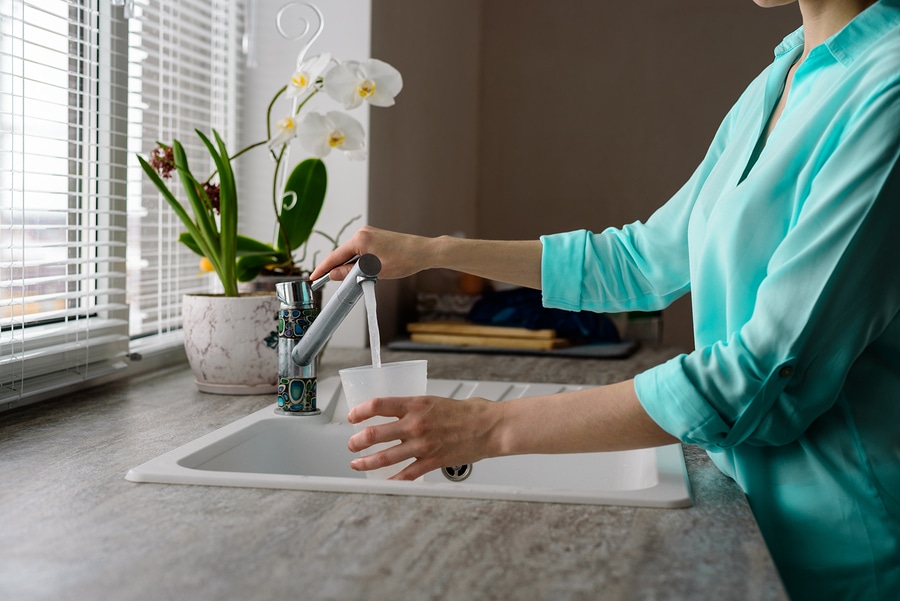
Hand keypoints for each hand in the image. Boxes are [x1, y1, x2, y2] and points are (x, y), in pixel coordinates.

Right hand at [310, 225, 436, 281]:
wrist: (424, 251)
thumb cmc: (404, 260)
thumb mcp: (375, 271)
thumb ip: (351, 273)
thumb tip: (334, 275)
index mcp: (360, 239)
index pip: (335, 256)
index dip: (323, 268)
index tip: (313, 277)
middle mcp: (363, 233)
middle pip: (342, 254)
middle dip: (334, 268)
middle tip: (323, 282)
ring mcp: (370, 234)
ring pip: (352, 253)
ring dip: (347, 266)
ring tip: (343, 280)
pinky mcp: (376, 238)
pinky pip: (360, 251)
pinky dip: (356, 262)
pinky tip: (357, 271)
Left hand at [346, 394, 504, 480]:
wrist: (491, 427)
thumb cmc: (469, 411)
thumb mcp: (436, 400)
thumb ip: (416, 408)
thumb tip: (399, 413)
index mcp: (416, 404)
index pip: (378, 405)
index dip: (360, 411)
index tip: (352, 416)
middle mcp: (415, 424)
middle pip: (374, 434)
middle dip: (357, 441)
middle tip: (352, 444)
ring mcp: (422, 445)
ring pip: (385, 457)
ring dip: (367, 462)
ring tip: (357, 464)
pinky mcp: (432, 461)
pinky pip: (406, 474)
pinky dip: (392, 480)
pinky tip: (383, 482)